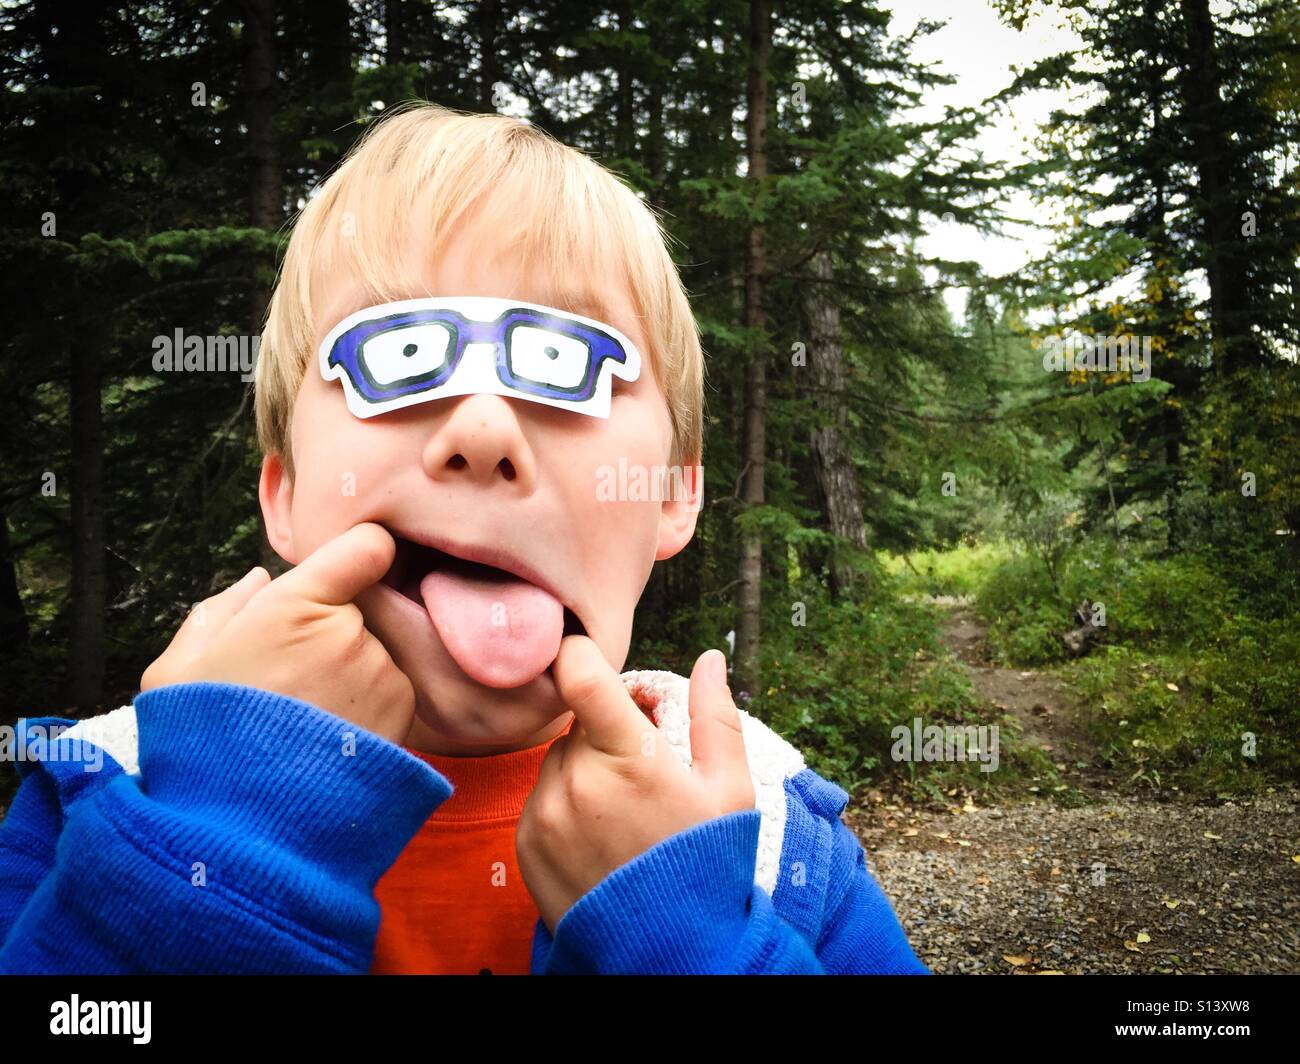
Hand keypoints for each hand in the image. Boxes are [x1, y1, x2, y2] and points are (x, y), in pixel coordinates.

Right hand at [140, 522, 415, 745]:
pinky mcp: (403, 712)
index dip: (359, 556)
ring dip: (352, 671)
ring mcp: (382, 672)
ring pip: (375, 650)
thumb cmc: (201, 741)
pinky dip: (368, 704)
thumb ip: (219, 611)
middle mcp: (350, 631)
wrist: (244, 826)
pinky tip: (328, 737)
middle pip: (361, 607)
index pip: (366, 547)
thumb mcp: (179, 668)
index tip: (344, 574)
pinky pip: (390, 689)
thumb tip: (260, 580)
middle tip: (291, 677)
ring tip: (304, 716)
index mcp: (294, 605)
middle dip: (333, 629)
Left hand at [516, 637, 755, 933]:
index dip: (582, 657)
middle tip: (640, 766)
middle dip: (605, 732)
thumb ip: (714, 716)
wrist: (670, 948)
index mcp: (629, 757)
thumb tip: (709, 659)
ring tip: (623, 811)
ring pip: (557, 760)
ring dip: (583, 769)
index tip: (594, 665)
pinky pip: (541, 798)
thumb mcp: (729, 789)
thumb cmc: (707, 862)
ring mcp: (546, 813)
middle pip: (577, 722)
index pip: (578, 674)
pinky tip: (599, 835)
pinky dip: (564, 804)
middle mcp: (577, 780)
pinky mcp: (526, 843)